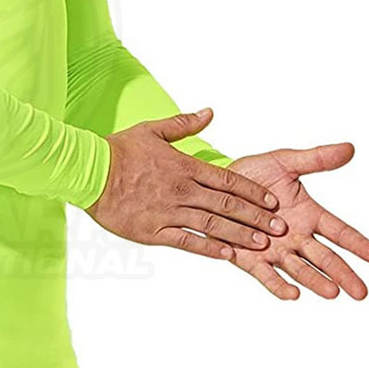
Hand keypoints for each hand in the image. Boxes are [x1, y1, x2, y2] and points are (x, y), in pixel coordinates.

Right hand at [87, 109, 286, 257]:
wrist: (88, 171)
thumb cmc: (118, 150)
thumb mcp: (152, 130)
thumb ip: (184, 124)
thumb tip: (210, 112)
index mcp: (184, 165)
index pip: (227, 179)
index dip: (252, 191)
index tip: (271, 202)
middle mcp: (181, 190)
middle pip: (227, 205)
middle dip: (257, 217)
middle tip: (280, 227)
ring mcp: (168, 211)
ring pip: (213, 225)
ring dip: (240, 235)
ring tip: (263, 244)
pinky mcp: (153, 230)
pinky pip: (187, 241)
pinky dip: (209, 248)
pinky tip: (227, 255)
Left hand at [227, 143, 368, 299]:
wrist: (216, 185)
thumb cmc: (252, 174)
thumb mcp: (284, 162)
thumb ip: (315, 159)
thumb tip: (348, 148)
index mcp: (307, 215)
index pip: (339, 231)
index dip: (357, 243)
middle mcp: (294, 237)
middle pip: (323, 257)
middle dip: (342, 274)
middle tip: (361, 292)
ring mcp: (273, 250)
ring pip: (299, 268)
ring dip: (315, 280)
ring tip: (332, 292)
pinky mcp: (249, 258)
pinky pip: (265, 274)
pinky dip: (278, 285)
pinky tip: (292, 294)